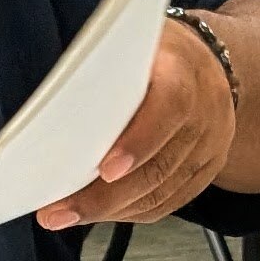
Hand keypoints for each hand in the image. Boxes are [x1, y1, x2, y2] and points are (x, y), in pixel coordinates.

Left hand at [38, 16, 236, 229]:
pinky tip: (100, 213)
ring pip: (162, 191)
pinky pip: (170, 200)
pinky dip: (132, 211)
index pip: (168, 110)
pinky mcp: (207, 168)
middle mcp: (206, 113)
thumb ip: (100, 68)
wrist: (204, 61)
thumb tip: (49, 101)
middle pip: (158, 166)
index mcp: (184, 74)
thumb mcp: (130, 44)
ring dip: (110, 211)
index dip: (138, 143)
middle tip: (58, 211)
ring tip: (66, 216)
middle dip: (104, 197)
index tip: (104, 170)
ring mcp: (210, 145)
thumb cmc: (154, 53)